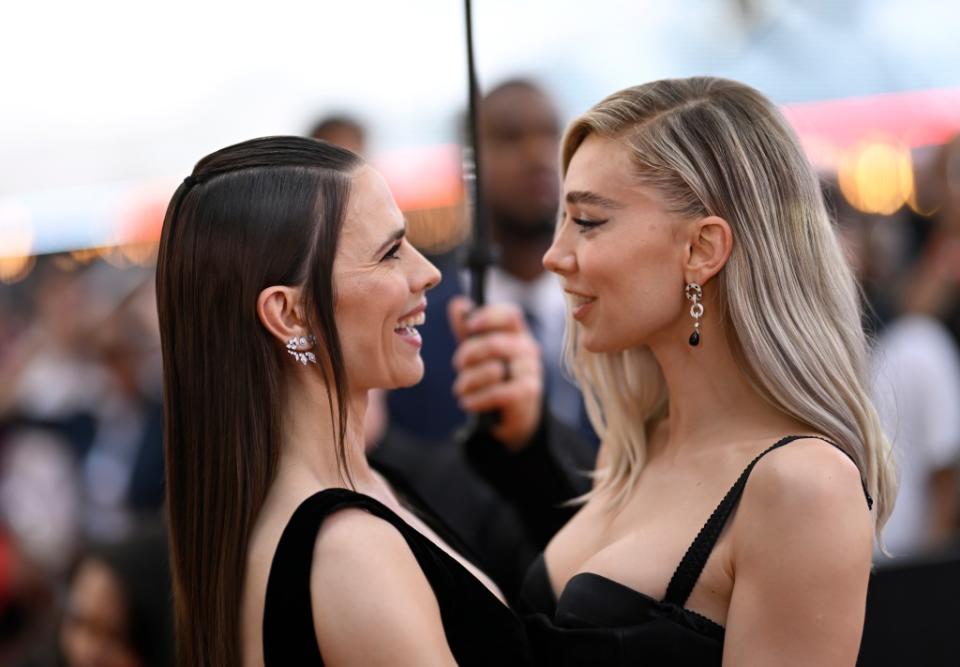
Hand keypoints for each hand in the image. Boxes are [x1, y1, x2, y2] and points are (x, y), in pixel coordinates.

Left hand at [448, 296, 542, 450]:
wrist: (511, 418)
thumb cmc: (494, 380)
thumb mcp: (479, 353)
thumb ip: (468, 330)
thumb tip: (457, 305)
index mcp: (517, 334)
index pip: (510, 315)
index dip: (488, 316)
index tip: (470, 325)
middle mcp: (528, 350)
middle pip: (494, 343)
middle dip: (468, 354)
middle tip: (457, 365)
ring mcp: (530, 372)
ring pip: (493, 369)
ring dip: (469, 381)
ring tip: (461, 390)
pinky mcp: (527, 394)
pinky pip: (496, 393)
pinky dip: (476, 399)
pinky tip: (467, 403)